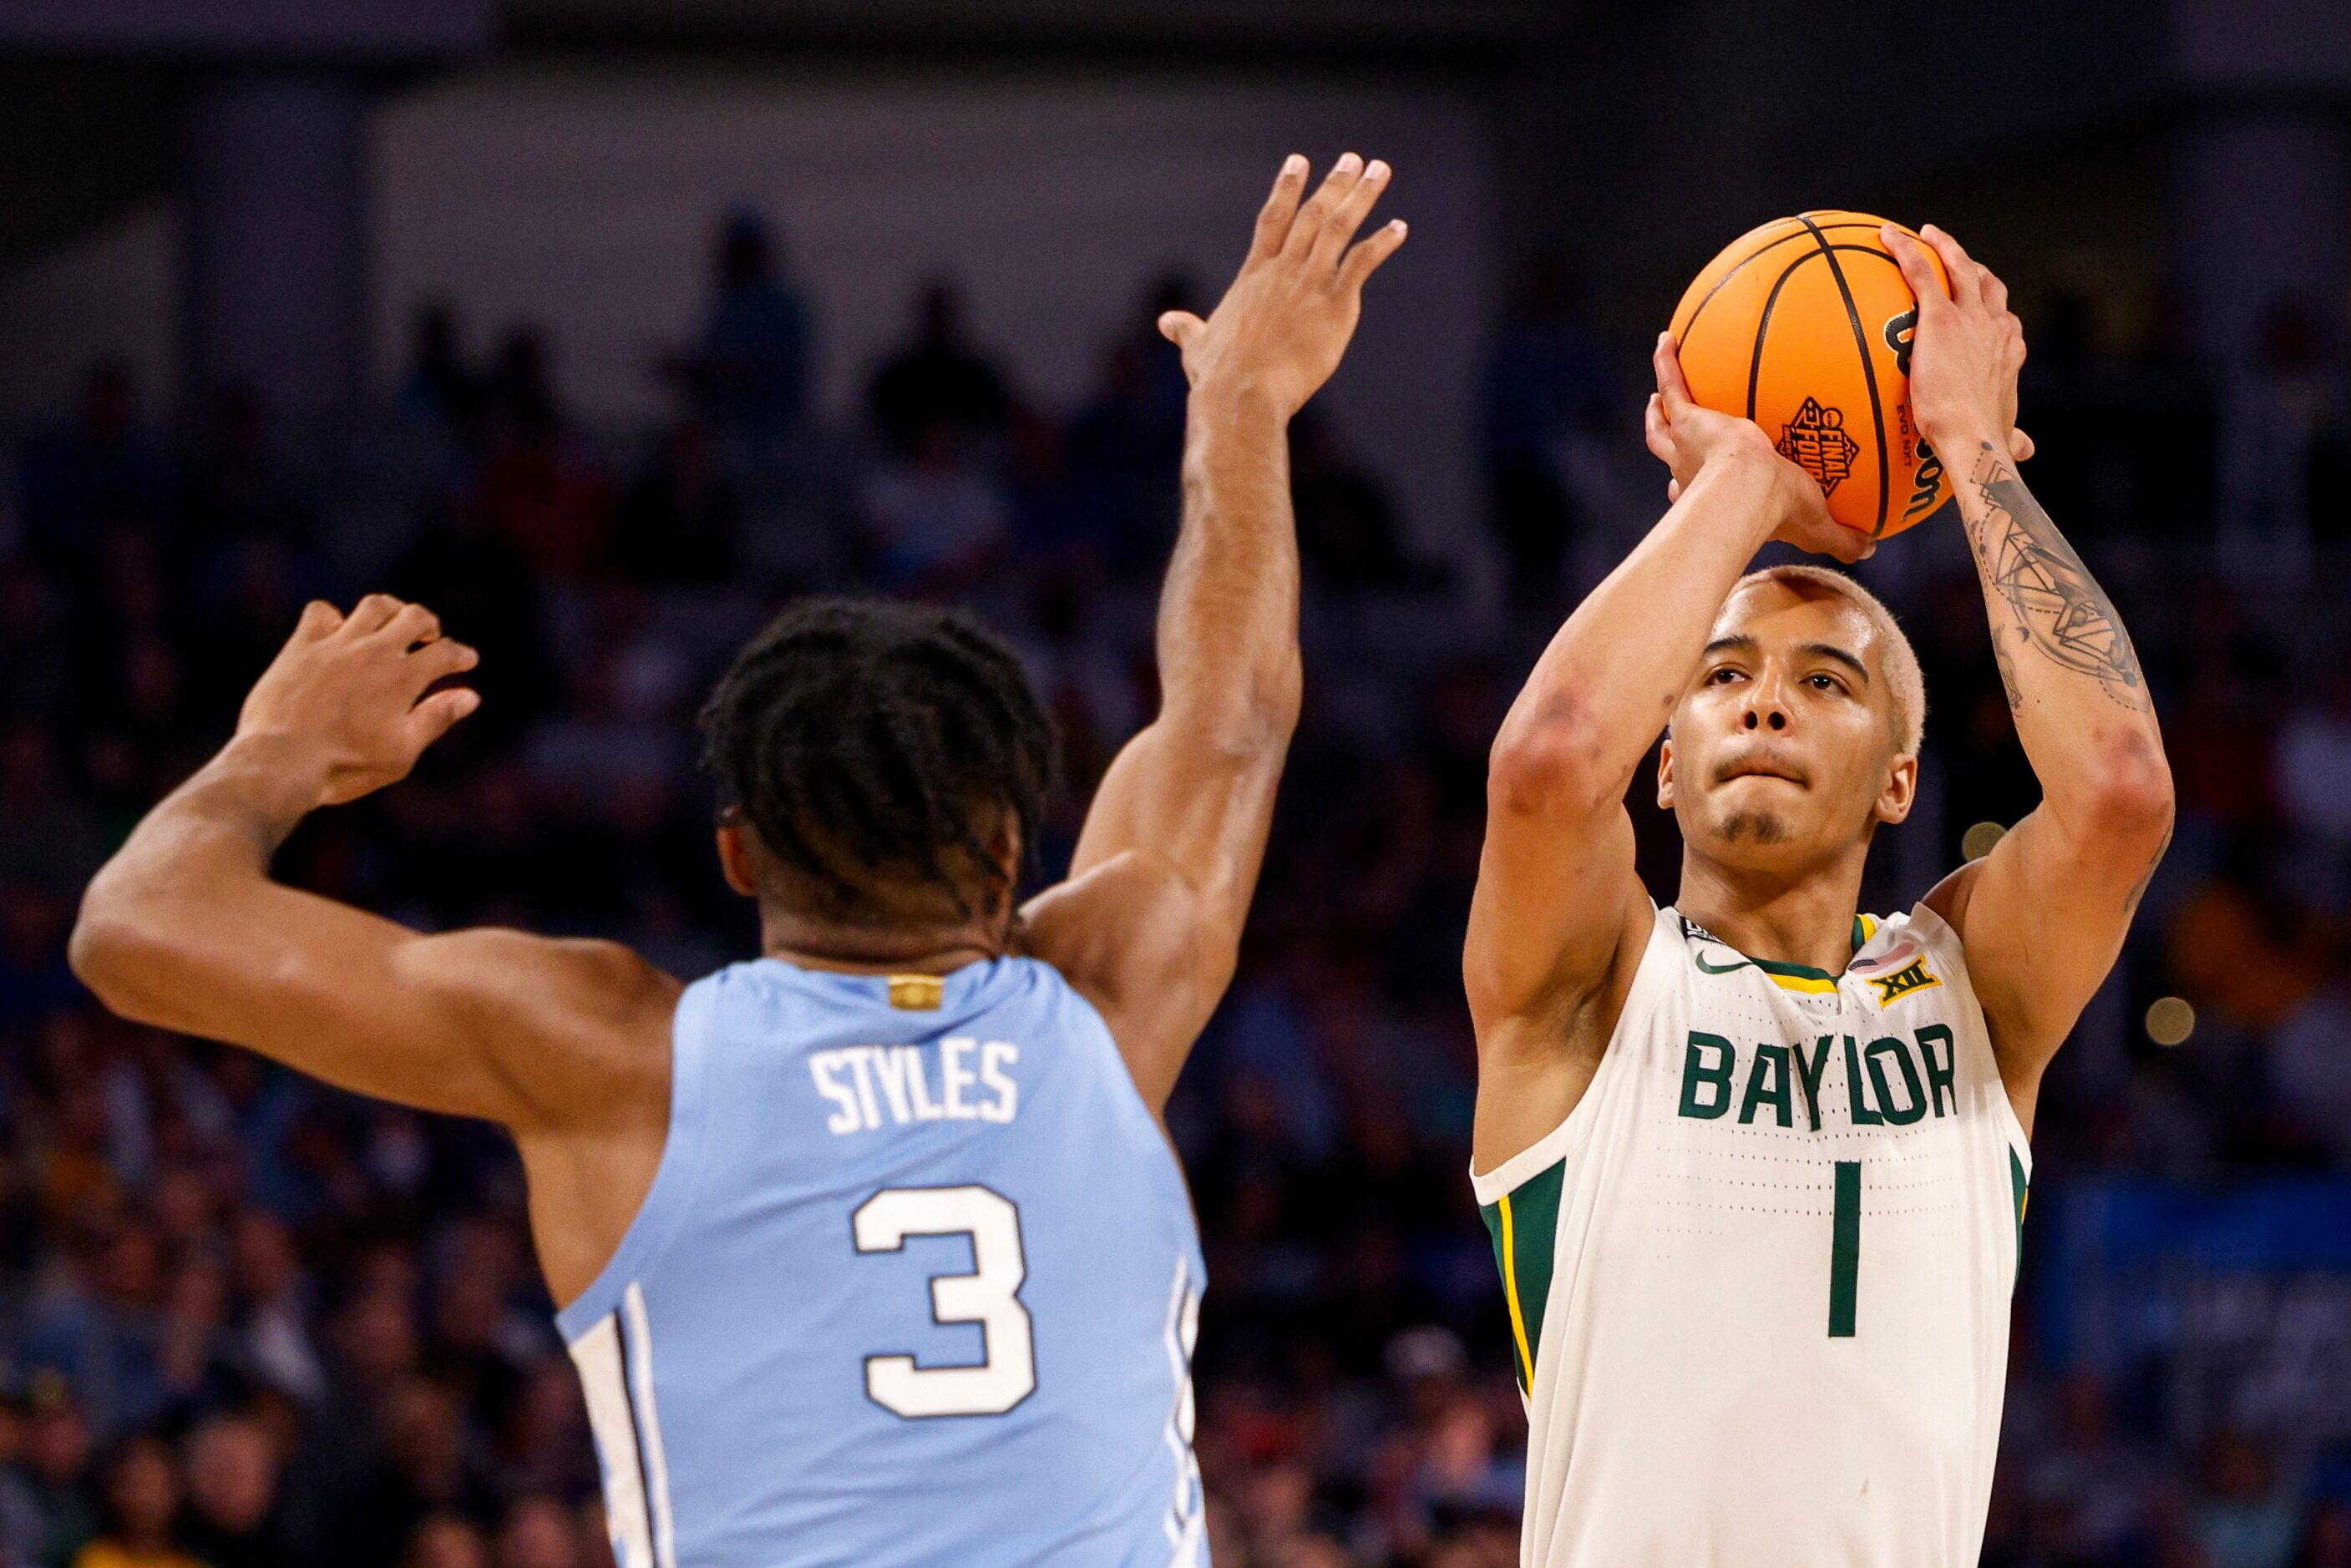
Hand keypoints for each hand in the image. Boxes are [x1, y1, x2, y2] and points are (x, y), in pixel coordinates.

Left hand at [234, 595, 481, 806]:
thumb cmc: (345, 765)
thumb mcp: (401, 753)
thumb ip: (436, 719)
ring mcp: (336, 645)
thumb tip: (471, 696)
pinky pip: (321, 612)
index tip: (467, 660)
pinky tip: (336, 632)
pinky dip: (333, 617)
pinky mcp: (301, 646)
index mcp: (403, 679)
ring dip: (390, 610)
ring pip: (374, 605)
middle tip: (430, 638)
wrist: (280, 762)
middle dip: (430, 624)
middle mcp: (374, 652)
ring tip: (391, 624)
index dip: (462, 654)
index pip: (446, 652)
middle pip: (415, 616)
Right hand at [1159, 153, 1408, 417]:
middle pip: (1312, 214)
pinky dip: (1382, 242)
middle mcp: (1283, 270)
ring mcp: (1310, 282)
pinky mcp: (1335, 303)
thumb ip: (1187, 329)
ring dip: (1362, 196)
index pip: (1272, 219)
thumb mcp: (1196, 346)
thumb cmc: (1218, 377)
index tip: (1298, 161)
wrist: (1244, 394)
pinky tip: (1399, 228)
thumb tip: (1166, 322)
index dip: (1286, 187)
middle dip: (1334, 183)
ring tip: (1379, 171)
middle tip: (1353, 158)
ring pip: (1339, 226)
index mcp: (1253, 275)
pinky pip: (1363, 262)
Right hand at [1644, 333, 1869, 563]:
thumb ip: (1843, 537)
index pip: (1695, 493)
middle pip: (1672, 460)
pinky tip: (1668, 339)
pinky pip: (1674, 384)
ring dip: (1657, 410)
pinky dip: (1667, 363)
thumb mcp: (1819, 524)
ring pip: (1661, 427)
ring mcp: (1686, 447)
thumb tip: (1872, 550)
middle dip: (1669, 446)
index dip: (1686, 491)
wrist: (1749, 488)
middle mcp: (1693, 474)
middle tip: (1668, 430)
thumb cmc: (1779, 510)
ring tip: (1657, 393)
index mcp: (1716, 498)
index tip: (1680, 486)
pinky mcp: (1689, 420)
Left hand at [1883, 223, 2028, 457]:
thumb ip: (2015, 436)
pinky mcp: (1941, 317)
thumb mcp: (2005, 434)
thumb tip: (2028, 448)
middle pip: (1987, 284)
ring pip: (1960, 267)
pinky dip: (1906, 251)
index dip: (1991, 306)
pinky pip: (1922, 273)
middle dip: (1972, 267)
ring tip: (1925, 234)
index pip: (2003, 318)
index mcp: (2010, 349)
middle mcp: (1996, 326)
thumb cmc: (1985, 442)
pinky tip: (1886, 237)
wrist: (1973, 437)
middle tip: (1952, 257)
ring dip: (1944, 246)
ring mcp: (1971, 318)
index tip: (1979, 303)